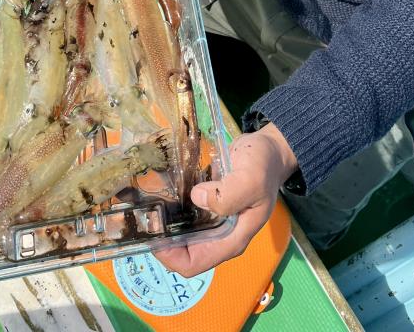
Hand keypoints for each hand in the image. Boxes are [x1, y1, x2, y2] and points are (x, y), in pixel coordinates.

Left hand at [154, 123, 297, 277]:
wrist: (270, 150)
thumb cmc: (263, 168)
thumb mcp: (251, 180)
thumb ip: (226, 194)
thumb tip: (196, 198)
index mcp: (231, 239)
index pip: (193, 264)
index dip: (169, 256)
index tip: (152, 234)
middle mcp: (219, 234)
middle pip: (182, 249)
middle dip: (161, 238)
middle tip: (143, 216)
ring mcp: (211, 219)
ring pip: (180, 230)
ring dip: (163, 221)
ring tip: (145, 203)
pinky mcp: (206, 202)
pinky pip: (183, 211)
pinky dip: (170, 205)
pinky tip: (157, 189)